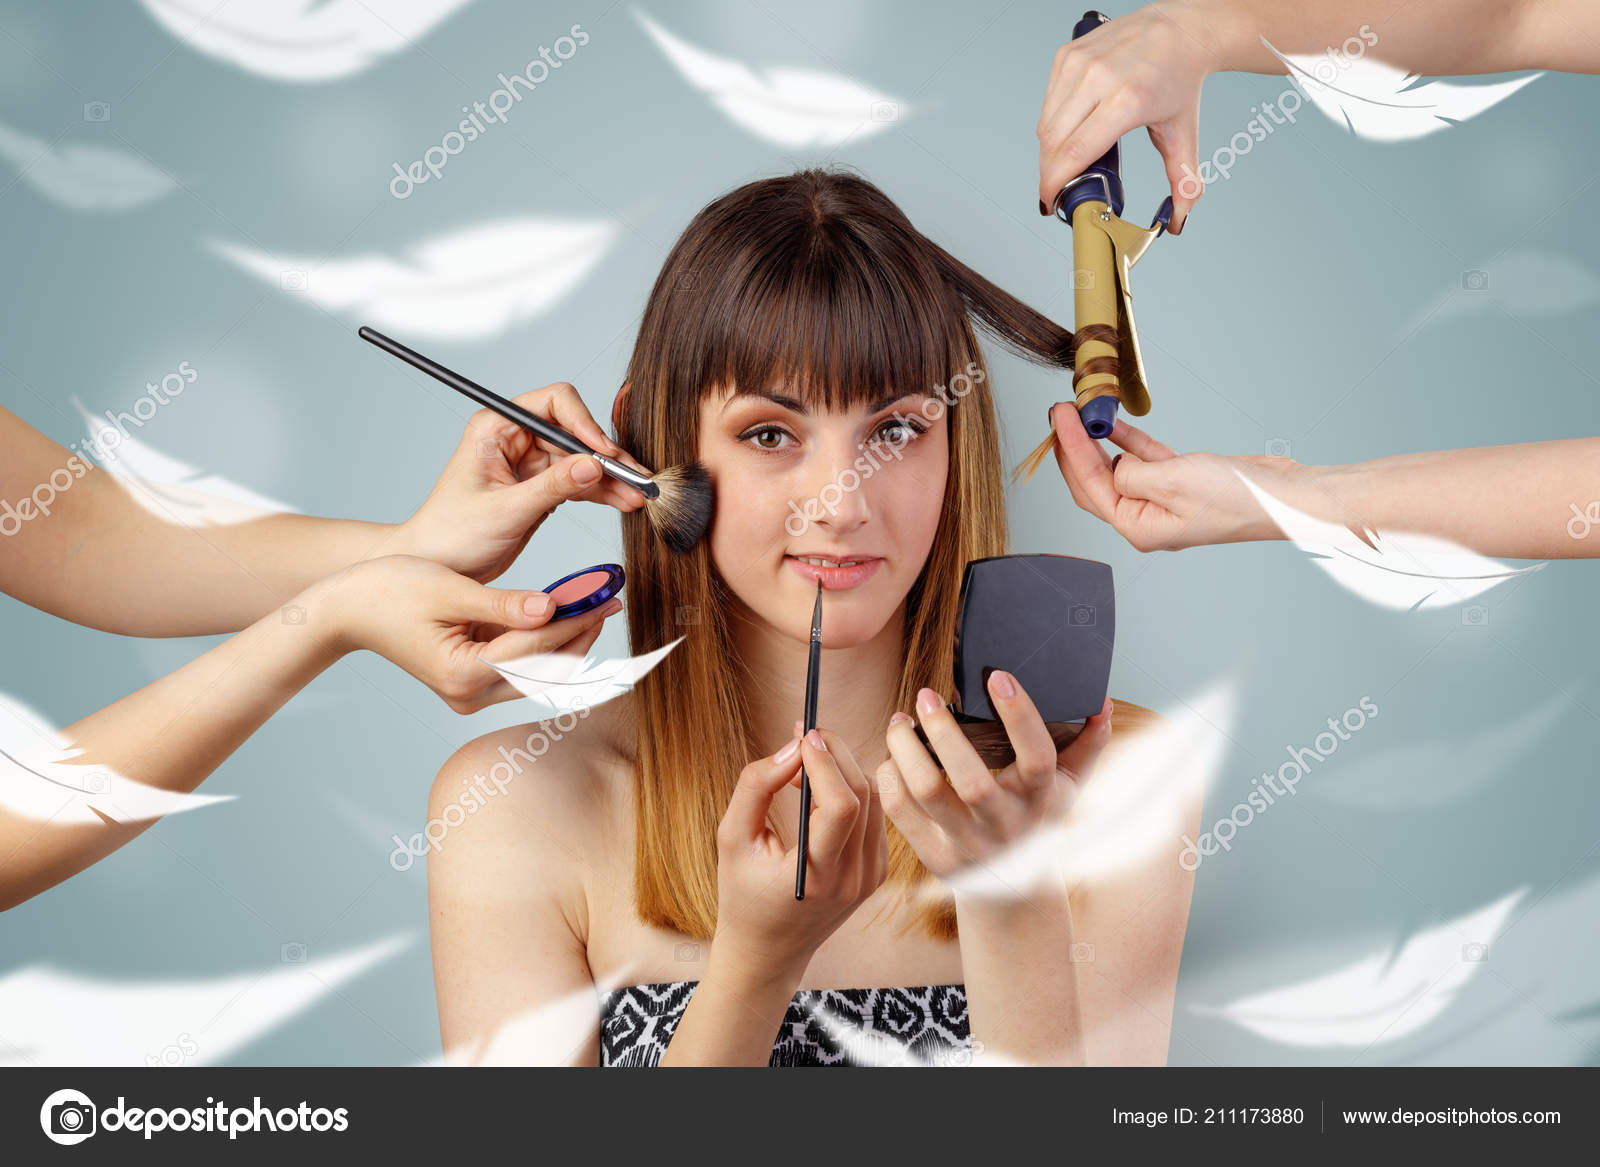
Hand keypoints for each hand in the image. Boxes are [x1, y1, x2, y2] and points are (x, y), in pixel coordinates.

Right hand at [317, 555, 622, 712]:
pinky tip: (565, 613)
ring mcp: (470, 694)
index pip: (536, 648)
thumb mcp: (450, 591)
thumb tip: (551, 608)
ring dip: (567, 640)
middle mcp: (469, 695)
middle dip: (580, 634)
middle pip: (544, 670)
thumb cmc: (389, 592)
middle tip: (610, 600)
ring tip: (595, 604)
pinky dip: (543, 641)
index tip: (605, 596)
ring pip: (537, 672)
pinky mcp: (471, 683)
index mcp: (462, 674)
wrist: (348, 610)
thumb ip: (503, 605)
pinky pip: (520, 666)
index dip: (574, 620)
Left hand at [398, 381, 650, 582]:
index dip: (584, 423)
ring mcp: (530, 463)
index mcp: (497, 428)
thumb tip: (593, 464)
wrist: (439, 569)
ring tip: (638, 496)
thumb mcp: (505, 511)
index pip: (553, 403)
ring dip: (611, 477)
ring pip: (583, 459)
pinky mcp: (541, 487)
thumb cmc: (452, 535)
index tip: (603, 453)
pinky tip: (623, 502)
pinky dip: (602, 493)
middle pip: (575, 432)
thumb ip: (552, 487)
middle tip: (636, 479)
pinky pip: (579, 482)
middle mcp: (516, 438)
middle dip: (607, 456)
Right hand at [711, 729, 887, 983]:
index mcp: (818, 877)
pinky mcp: (877, 871)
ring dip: (844, 767)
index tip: (802, 735)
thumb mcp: (732, 839)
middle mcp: (854, 878)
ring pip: (875, 799)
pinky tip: (821, 787)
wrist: (768, 951)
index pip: (842, 806)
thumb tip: (791, 747)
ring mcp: (871, 876)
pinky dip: (852, 789)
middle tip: (804, 734)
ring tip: (806, 761)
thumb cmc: (742, 895)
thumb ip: (755, 788)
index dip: (825, 762)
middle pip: (863, 794)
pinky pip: (875, 814)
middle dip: (836, 753)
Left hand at [878, 673, 1113, 898]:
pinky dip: (890, 777)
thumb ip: (1088, 744)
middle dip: (943, 732)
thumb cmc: (1038, 819)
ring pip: (927, 792)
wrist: (1013, 889)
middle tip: (926, 696)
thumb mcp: (1068, 786)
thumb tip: (1100, 701)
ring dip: (905, 749)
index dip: (1020, 715)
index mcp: (1040, 799)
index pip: (1037, 758)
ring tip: (899, 721)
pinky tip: (892, 756)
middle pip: (970, 780)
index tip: (998, 676)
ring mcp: (968, 844)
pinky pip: (901, 811)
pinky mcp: (935, 856)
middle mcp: (1005, 825)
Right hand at [1037, 2, 1213, 231]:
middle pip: (1053, 142)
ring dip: (1049, 150)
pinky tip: (1070, 130)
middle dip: (1050, 172)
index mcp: (1127, 100)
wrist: (1180, 29)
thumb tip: (1177, 220)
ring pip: (1045, 123)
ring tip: (1066, 161)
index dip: (1054, 183)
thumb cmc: (1179, 77)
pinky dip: (1053, 124)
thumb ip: (1183, 182)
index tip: (1050, 201)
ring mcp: (1079, 63)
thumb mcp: (1183, 133)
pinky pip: (1047, 102)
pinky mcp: (1067, 55)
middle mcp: (1098, 78)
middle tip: (1060, 187)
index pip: (1074, 152)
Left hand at [1049, 403, 1307, 549]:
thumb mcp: (1173, 482)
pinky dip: (1127, 441)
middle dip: (1074, 447)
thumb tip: (1112, 465)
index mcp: (1138, 528)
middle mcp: (1146, 518)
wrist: (1286, 497)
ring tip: (1081, 412)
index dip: (1070, 449)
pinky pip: (1143, 460)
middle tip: (1060, 412)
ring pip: (1117, 468)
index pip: (1090, 486)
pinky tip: (1113, 424)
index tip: (1059, 416)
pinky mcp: (1180, 482)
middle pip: (1095, 481)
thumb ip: (1132, 474)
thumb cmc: (1238, 499)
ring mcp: (1163, 500)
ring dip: (1098, 441)